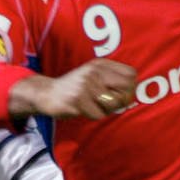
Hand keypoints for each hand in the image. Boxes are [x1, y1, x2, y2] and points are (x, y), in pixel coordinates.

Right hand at [8, 59, 138, 120]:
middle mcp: (94, 71)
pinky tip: (84, 110)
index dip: (130, 88)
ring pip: (113, 104)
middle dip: (121, 101)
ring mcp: (86, 85)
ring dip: (106, 110)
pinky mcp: (78, 99)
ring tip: (95, 106)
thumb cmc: (76, 88)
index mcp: (100, 64)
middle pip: (126, 90)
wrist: (47, 93)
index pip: (131, 74)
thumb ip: (112, 80)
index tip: (121, 94)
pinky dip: (94, 115)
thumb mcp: (93, 76)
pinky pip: (98, 114)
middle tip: (109, 104)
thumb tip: (132, 93)